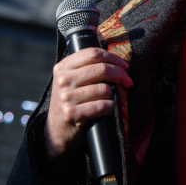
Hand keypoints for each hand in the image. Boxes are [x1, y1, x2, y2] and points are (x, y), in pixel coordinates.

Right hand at [44, 48, 132, 163]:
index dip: (113, 58)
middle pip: (102, 69)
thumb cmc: (71, 102)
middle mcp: (63, 80)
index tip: (125, 66)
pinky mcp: (72, 113)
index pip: (93, 53)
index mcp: (63, 67)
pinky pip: (103, 105)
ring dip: (115, 94)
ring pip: (105, 89)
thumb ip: (87, 68)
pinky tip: (110, 109)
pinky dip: (112, 107)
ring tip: (114, 99)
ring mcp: (66, 97)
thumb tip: (119, 62)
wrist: (57, 130)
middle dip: (121, 75)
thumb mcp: (71, 80)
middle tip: (128, 82)